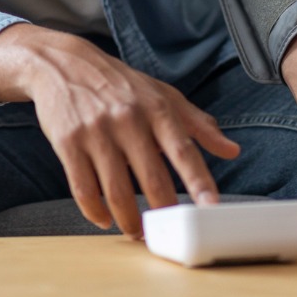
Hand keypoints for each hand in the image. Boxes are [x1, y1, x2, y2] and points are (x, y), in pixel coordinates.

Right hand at [0, 25, 239, 236]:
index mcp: (156, 108)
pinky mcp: (68, 143)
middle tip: (170, 233)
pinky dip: (95, 211)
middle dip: (164, 211)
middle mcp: (128, 119)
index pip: (182, 149)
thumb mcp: (162, 95)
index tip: (210, 207)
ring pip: (117, 190)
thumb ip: (198, 124)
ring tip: (137, 232)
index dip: (198, 180)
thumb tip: (232, 150)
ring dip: (129, 220)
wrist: (64, 63)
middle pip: (152, 178)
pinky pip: (83, 188)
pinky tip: (104, 219)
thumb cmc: (121, 84)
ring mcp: (96, 131)